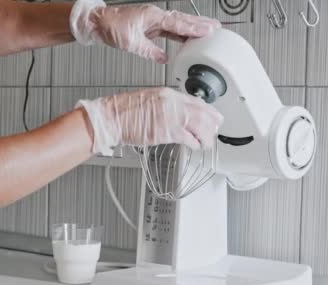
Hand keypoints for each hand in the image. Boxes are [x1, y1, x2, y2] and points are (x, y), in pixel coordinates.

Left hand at [70, 0, 220, 62]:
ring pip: (178, 24)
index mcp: (152, 17)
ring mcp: (154, 20)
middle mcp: (155, 16)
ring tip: (208, 32)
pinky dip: (180, 33)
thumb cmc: (110, 27)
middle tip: (216, 28)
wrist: (98, 22)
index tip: (207, 31)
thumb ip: (148, 51)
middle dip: (200, 24)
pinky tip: (186, 40)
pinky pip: (169, 29)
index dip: (193, 28)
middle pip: (182, 20)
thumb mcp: (130, 43)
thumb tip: (163, 58)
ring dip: (192, 28)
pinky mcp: (150, 26)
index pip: (177, 23)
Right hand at [77, 88, 223, 155]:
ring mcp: (171, 117)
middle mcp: (172, 103)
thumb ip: (163, 106)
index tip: (212, 116)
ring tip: (207, 142)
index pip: (195, 101)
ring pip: (200, 126)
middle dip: (212, 123)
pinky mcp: (167, 132)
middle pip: (202, 113)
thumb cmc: (122, 111)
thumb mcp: (147, 100)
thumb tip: (174, 113)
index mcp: (167, 94)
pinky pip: (189, 138)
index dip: (207, 110)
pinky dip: (195, 143)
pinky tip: (195, 146)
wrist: (111, 117)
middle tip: (215, 130)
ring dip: (206, 136)